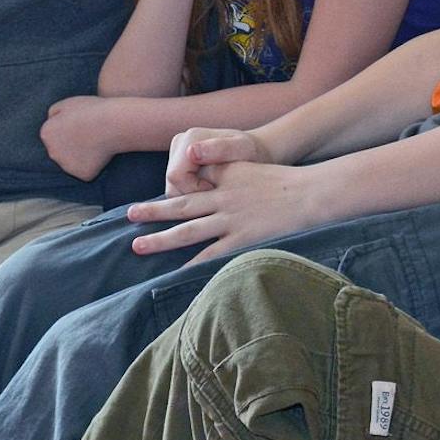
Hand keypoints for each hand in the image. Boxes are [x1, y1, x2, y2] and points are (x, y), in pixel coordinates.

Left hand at [40, 96, 118, 180]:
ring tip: (97, 143)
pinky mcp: (82, 174)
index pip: (54, 136)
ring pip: (73, 163)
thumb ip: (54, 114)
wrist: (114, 123)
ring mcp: (67, 166)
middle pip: (62, 151)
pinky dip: (94, 165)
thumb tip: (50, 123)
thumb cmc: (93, 110)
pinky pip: (87, 171)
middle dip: (73, 145)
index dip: (70, 129)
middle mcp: (52, 152)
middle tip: (91, 134)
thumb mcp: (67, 103)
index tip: (83, 124)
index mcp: (46, 133)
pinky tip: (102, 153)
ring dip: (82, 156)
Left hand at [127, 157, 328, 263]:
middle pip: (181, 206)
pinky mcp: (242, 239)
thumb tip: (210, 171)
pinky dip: (192, 264)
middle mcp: (223, 198)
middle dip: (154, 211)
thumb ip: (230, 169)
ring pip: (188, 230)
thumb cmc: (288, 181)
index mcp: (226, 178)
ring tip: (138, 246)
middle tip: (130, 215)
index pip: (193, 182)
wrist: (310, 194)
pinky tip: (175, 274)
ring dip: (161, 239)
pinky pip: (211, 254)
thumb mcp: (254, 166)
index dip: (173, 189)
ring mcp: (231, 220)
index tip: (153, 200)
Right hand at [165, 126, 270, 195]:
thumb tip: (191, 152)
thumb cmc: (252, 153)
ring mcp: (177, 154)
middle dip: (193, 195)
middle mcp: (180, 143)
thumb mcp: (243, 150)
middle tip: (218, 192)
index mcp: (190, 138)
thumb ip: (220, 149)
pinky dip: (193, 194)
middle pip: (172, 184)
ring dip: (193, 196)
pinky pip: (178, 188)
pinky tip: (212, 190)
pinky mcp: (179, 164)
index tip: (217, 190)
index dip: (194, 190)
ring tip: (217, 190)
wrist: (256, 151)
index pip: (176, 176)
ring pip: (174, 188)